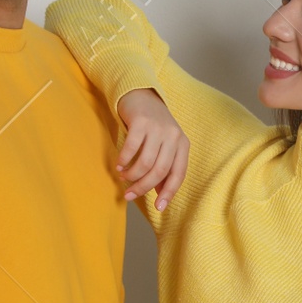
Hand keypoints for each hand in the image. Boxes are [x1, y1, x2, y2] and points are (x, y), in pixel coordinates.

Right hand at [115, 89, 188, 210]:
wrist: (141, 95)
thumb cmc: (153, 126)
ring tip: (123, 178)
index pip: (178, 174)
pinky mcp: (141, 121)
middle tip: (129, 195)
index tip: (158, 208)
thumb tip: (159, 194)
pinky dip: (124, 161)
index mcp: (183, 144)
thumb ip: (164, 166)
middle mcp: (173, 135)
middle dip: (143, 187)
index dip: (168, 193)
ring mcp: (158, 128)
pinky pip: (131, 148)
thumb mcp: (164, 145)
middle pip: (160, 171)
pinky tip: (119, 166)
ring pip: (145, 162)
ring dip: (132, 175)